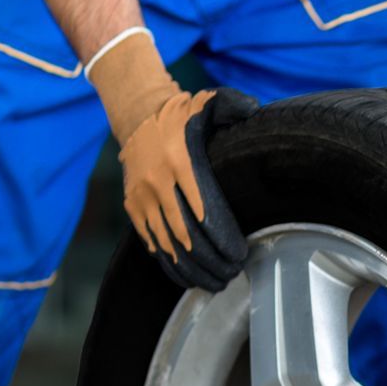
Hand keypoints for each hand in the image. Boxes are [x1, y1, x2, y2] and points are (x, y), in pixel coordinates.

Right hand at [118, 88, 258, 289]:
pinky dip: (168, 263)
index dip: (221, 237)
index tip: (238, 254)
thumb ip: (232, 104)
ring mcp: (141, 197)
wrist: (136, 116)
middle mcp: (157, 181)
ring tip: (214, 282)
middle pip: (186, 233)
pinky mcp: (131, 207)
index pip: (203, 209)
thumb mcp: (206, 102)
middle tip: (232, 273)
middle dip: (209, 259)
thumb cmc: (180, 116)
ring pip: (166, 243)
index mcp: (179, 161)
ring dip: (190, 268)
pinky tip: (186, 277)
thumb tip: (255, 110)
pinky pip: (150, 241)